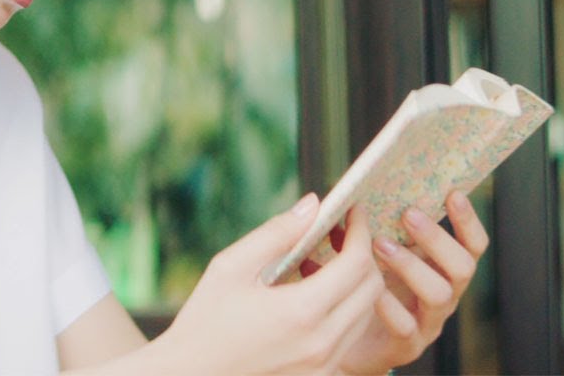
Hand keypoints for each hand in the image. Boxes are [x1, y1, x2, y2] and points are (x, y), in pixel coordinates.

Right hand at [153, 194, 384, 374]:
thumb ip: (276, 233)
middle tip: (340, 232)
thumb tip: (313, 204)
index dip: (360, 231)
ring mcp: (324, 365)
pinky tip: (314, 295)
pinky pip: (350, 336)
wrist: (191, 375)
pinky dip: (344, 308)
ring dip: (356, 282)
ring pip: (366, 313)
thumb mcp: (230, 267)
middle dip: (364, 253)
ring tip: (324, 262)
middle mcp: (321, 343)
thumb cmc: (205, 319)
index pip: (357, 264)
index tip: (352, 211)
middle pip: (372, 288)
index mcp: (300, 312)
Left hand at [339, 191, 488, 373]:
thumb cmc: (360, 286)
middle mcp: (443, 295)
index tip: (453, 193)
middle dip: (438, 238)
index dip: (468, 221)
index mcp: (440, 269)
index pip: (472, 246)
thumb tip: (354, 200)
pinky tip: (371, 289)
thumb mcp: (368, 253)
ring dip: (412, 265)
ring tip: (380, 244)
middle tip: (408, 213)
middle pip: (463, 268)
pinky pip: (406, 326)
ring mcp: (428, 323)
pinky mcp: (406, 347)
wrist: (342, 339)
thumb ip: (370, 229)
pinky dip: (390, 305)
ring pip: (439, 294)